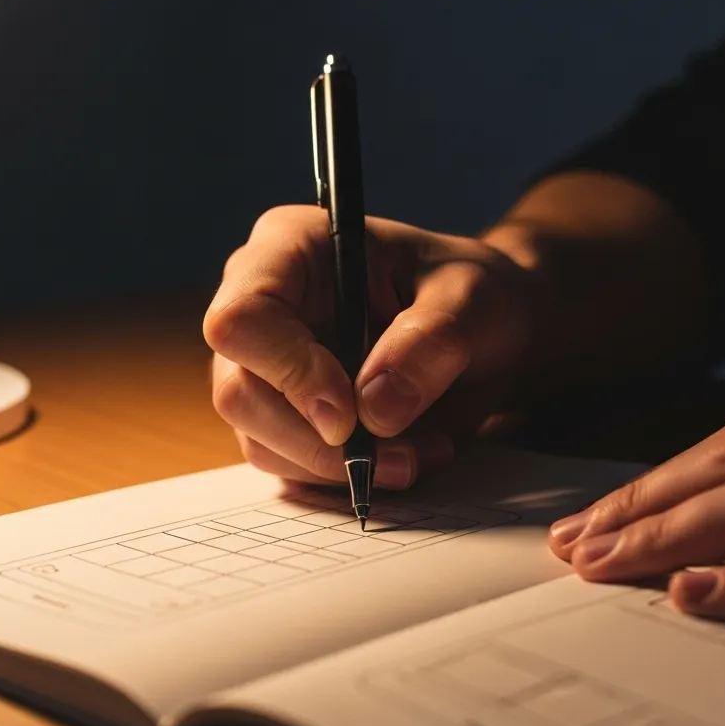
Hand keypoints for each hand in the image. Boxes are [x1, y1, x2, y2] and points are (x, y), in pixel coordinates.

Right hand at [203, 205, 531, 488]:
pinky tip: (402, 455)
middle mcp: (260, 305)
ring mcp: (262, 366)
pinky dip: (345, 477)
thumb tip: (375, 408)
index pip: (244, 317)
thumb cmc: (472, 297)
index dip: (288, 372)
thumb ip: (432, 340)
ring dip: (339, 466)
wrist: (485, 335)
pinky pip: (288, 466)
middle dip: (319, 441)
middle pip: (239, 392)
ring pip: (259, 439)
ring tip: (420, 451)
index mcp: (291, 248)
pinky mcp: (280, 416)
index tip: (350, 415)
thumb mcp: (476, 301)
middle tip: (400, 454)